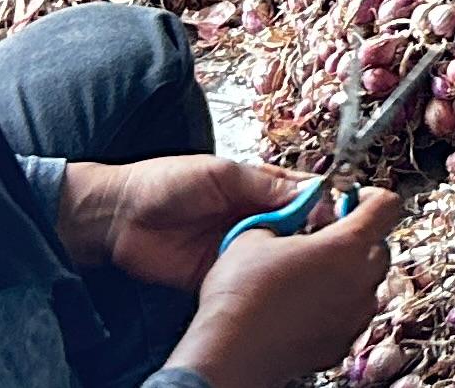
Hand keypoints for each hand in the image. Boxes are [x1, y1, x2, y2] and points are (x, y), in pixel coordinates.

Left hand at [59, 156, 304, 292]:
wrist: (117, 217)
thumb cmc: (165, 182)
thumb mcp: (221, 174)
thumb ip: (264, 185)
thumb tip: (312, 192)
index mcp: (256, 187)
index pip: (301, 194)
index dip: (321, 203)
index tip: (337, 214)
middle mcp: (253, 217)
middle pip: (296, 228)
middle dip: (312, 234)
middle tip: (324, 242)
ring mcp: (238, 247)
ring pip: (277, 254)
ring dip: (289, 257)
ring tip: (305, 261)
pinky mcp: (221, 274)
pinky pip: (250, 278)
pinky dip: (263, 279)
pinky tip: (276, 280)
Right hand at [165, 186, 400, 387]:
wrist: (228, 354)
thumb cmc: (240, 296)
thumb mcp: (253, 235)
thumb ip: (284, 219)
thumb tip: (288, 219)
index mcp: (347, 246)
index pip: (385, 205)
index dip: (367, 196)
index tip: (347, 200)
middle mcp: (361, 281)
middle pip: (377, 245)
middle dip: (353, 236)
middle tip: (319, 237)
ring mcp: (355, 316)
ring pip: (364, 282)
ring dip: (344, 273)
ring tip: (305, 274)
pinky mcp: (342, 343)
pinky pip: (349, 313)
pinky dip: (334, 305)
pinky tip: (301, 305)